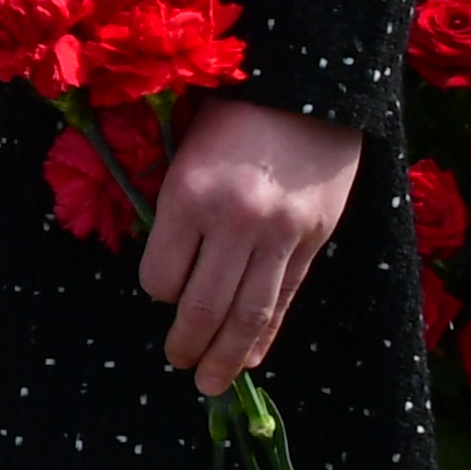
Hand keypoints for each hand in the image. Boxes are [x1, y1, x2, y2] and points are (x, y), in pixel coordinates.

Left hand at [138, 92, 366, 393]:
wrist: (310, 86)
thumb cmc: (233, 113)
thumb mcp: (185, 150)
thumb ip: (176, 210)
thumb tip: (168, 272)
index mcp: (188, 194)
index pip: (160, 277)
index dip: (157, 291)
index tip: (160, 290)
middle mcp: (233, 220)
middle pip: (203, 306)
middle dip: (186, 344)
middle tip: (177, 364)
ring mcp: (278, 233)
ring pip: (248, 314)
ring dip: (226, 356)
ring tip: (209, 383)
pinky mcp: (313, 239)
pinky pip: (284, 299)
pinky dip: (266, 334)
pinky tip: (250, 357)